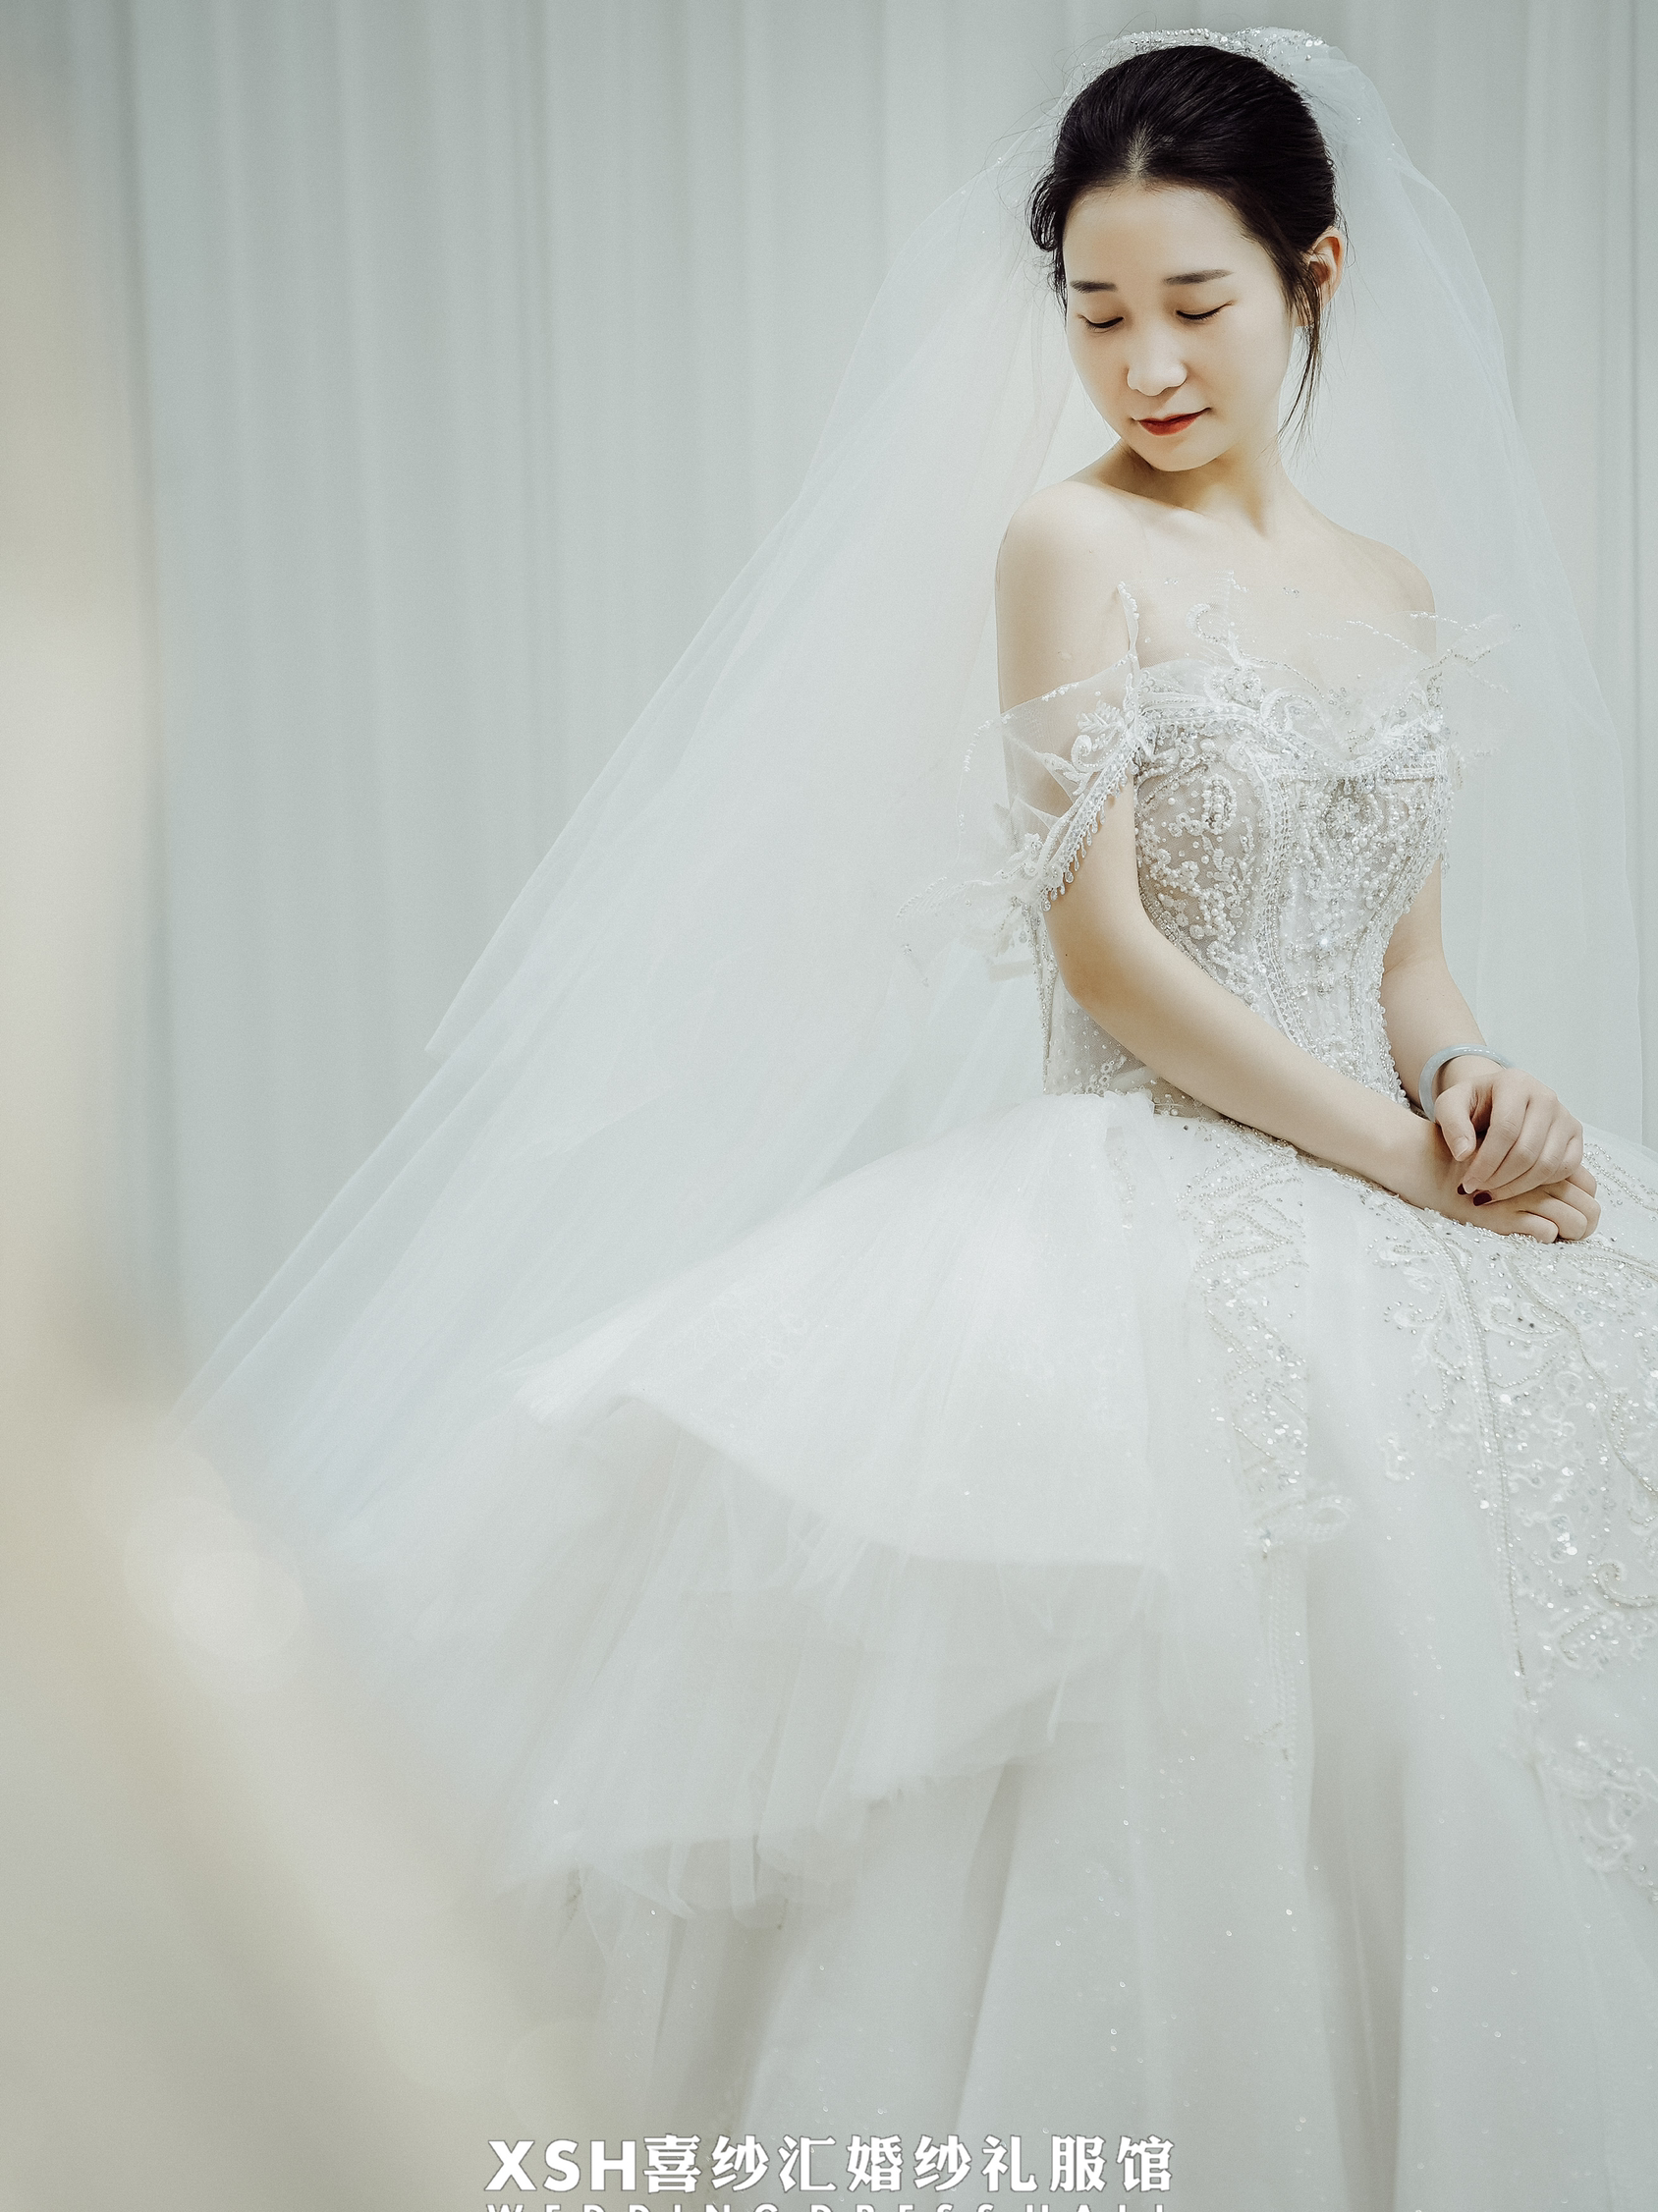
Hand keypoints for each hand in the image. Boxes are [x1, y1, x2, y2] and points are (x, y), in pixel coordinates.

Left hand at [1393, 1117, 1599, 1241]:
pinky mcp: (1575, 1134)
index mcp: (1514, 1083)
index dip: (1485, 1163)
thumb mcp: (1449, 1106)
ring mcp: (1565, 1116)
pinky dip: (1541, 1184)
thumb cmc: (1471, 1104)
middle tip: (1479, 1191)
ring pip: (1547, 1164)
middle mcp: (1545, 1097)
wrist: (1494, 1100)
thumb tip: (1463, 1154)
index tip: (1467, 1184)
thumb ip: (1452, 1126)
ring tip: (1493, 1192)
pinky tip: (1515, 1185)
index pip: (1505, 1130)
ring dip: (1518, 1186)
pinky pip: (1565, 1168)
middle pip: (1527, 1151)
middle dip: (1499, 1179)